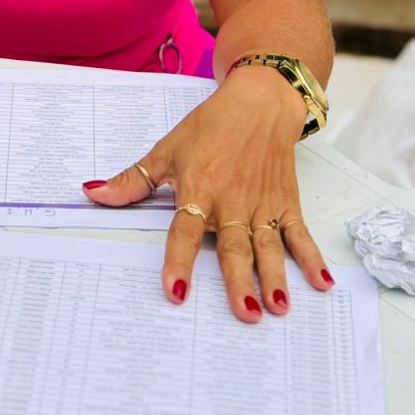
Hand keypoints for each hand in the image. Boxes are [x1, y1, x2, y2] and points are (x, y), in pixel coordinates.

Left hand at [83, 67, 334, 321]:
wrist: (257, 101)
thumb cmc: (209, 126)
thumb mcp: (166, 149)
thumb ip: (132, 180)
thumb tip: (93, 194)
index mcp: (199, 189)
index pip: (185, 232)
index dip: (179, 261)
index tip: (176, 290)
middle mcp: (231, 201)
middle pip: (234, 247)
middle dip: (240, 281)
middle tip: (246, 313)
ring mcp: (262, 204)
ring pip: (268, 246)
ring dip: (276, 276)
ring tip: (280, 306)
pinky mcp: (286, 203)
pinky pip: (300, 233)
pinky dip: (312, 257)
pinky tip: (321, 282)